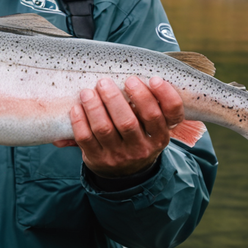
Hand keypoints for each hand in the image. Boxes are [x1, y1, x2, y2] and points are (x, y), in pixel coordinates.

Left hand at [53, 76, 184, 177]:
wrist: (125, 174)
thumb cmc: (138, 138)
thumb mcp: (152, 128)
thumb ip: (152, 106)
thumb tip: (148, 74)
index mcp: (160, 136)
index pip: (170, 116)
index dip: (165, 96)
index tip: (153, 79)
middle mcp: (142, 148)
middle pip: (129, 121)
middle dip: (115, 99)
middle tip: (105, 82)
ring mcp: (119, 155)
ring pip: (105, 129)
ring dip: (94, 107)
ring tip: (88, 92)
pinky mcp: (98, 159)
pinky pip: (86, 138)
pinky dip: (80, 121)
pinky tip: (77, 107)